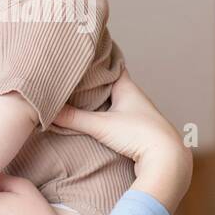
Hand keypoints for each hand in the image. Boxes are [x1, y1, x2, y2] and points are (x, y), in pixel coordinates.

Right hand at [51, 68, 192, 212]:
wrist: (167, 160)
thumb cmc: (140, 135)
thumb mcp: (102, 125)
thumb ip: (74, 118)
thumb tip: (47, 111)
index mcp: (128, 88)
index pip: (111, 65)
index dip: (98, 59)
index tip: (84, 53)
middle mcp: (135, 99)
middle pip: (111, 84)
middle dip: (93, 81)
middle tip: (73, 75)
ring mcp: (138, 116)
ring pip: (115, 102)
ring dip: (99, 101)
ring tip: (77, 98)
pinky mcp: (138, 133)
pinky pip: (117, 119)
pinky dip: (105, 117)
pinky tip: (95, 123)